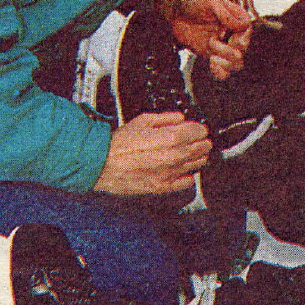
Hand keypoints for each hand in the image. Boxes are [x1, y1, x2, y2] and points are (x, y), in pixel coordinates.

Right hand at [93, 111, 211, 195]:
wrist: (102, 164)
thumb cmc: (118, 143)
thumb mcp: (142, 121)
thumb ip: (165, 118)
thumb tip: (179, 118)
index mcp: (171, 138)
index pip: (198, 132)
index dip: (200, 128)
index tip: (199, 128)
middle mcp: (174, 156)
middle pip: (201, 148)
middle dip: (202, 142)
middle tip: (201, 140)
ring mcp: (170, 173)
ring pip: (196, 164)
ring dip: (198, 157)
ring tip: (196, 153)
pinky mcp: (162, 186)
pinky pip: (185, 182)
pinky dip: (189, 176)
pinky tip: (185, 171)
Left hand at [164, 0, 252, 79]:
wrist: (176, 15)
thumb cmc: (194, 4)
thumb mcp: (211, 3)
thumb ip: (226, 14)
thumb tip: (242, 26)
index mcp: (237, 18)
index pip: (247, 31)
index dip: (238, 36)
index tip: (223, 33)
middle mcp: (234, 33)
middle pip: (243, 51)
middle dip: (227, 50)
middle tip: (211, 41)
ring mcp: (225, 46)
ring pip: (237, 64)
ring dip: (224, 63)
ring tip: (212, 56)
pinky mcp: (215, 56)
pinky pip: (224, 72)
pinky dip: (220, 72)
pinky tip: (211, 64)